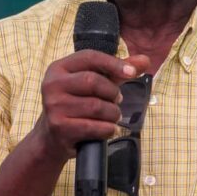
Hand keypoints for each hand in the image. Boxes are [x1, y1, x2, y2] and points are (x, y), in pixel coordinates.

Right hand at [35, 51, 150, 161]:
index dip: (113, 63)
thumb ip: (117, 71)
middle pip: (92, 81)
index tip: (132, 73)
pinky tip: (109, 129)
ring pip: (96, 106)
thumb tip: (144, 60)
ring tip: (113, 116)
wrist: (52, 138)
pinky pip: (93, 126)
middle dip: (112, 93)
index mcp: (59, 68)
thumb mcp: (94, 84)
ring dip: (112, 113)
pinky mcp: (59, 127)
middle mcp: (52, 84)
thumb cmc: (76, 105)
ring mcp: (54, 106)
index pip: (90, 57)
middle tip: (117, 100)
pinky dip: (108, 129)